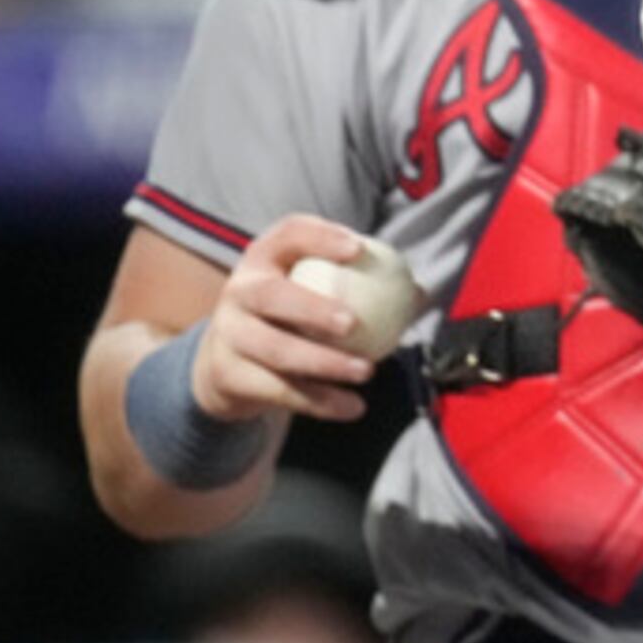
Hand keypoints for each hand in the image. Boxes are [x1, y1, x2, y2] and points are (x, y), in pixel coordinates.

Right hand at [191, 214, 383, 424]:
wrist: (224, 363)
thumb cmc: (285, 315)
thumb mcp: (308, 290)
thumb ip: (357, 284)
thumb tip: (418, 292)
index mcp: (263, 258)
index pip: (288, 234)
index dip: (321, 237)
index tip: (359, 248)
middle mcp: (238, 291)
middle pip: (271, 296)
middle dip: (312, 308)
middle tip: (353, 323)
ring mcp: (229, 335)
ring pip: (276, 351)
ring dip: (325, 364)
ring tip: (367, 371)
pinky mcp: (228, 376)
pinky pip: (279, 391)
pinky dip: (320, 401)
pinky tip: (354, 407)